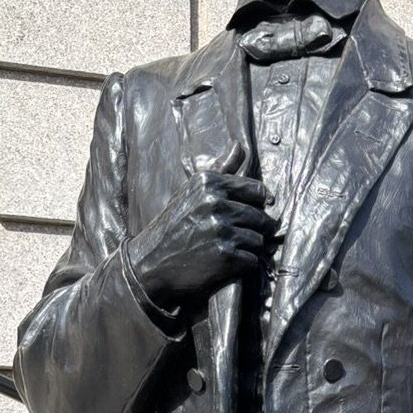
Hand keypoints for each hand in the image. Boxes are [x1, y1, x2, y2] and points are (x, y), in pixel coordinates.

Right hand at [125, 155, 275, 307]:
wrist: (151, 262)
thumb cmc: (175, 225)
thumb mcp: (193, 190)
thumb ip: (222, 169)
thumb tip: (240, 146)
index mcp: (209, 183)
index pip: (257, 191)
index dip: (261, 205)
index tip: (256, 212)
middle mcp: (215, 203)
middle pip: (261, 218)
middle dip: (255, 230)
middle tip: (237, 238)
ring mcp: (220, 230)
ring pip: (259, 240)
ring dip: (248, 249)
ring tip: (226, 250)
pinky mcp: (225, 256)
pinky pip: (252, 261)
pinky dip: (243, 266)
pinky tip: (224, 264)